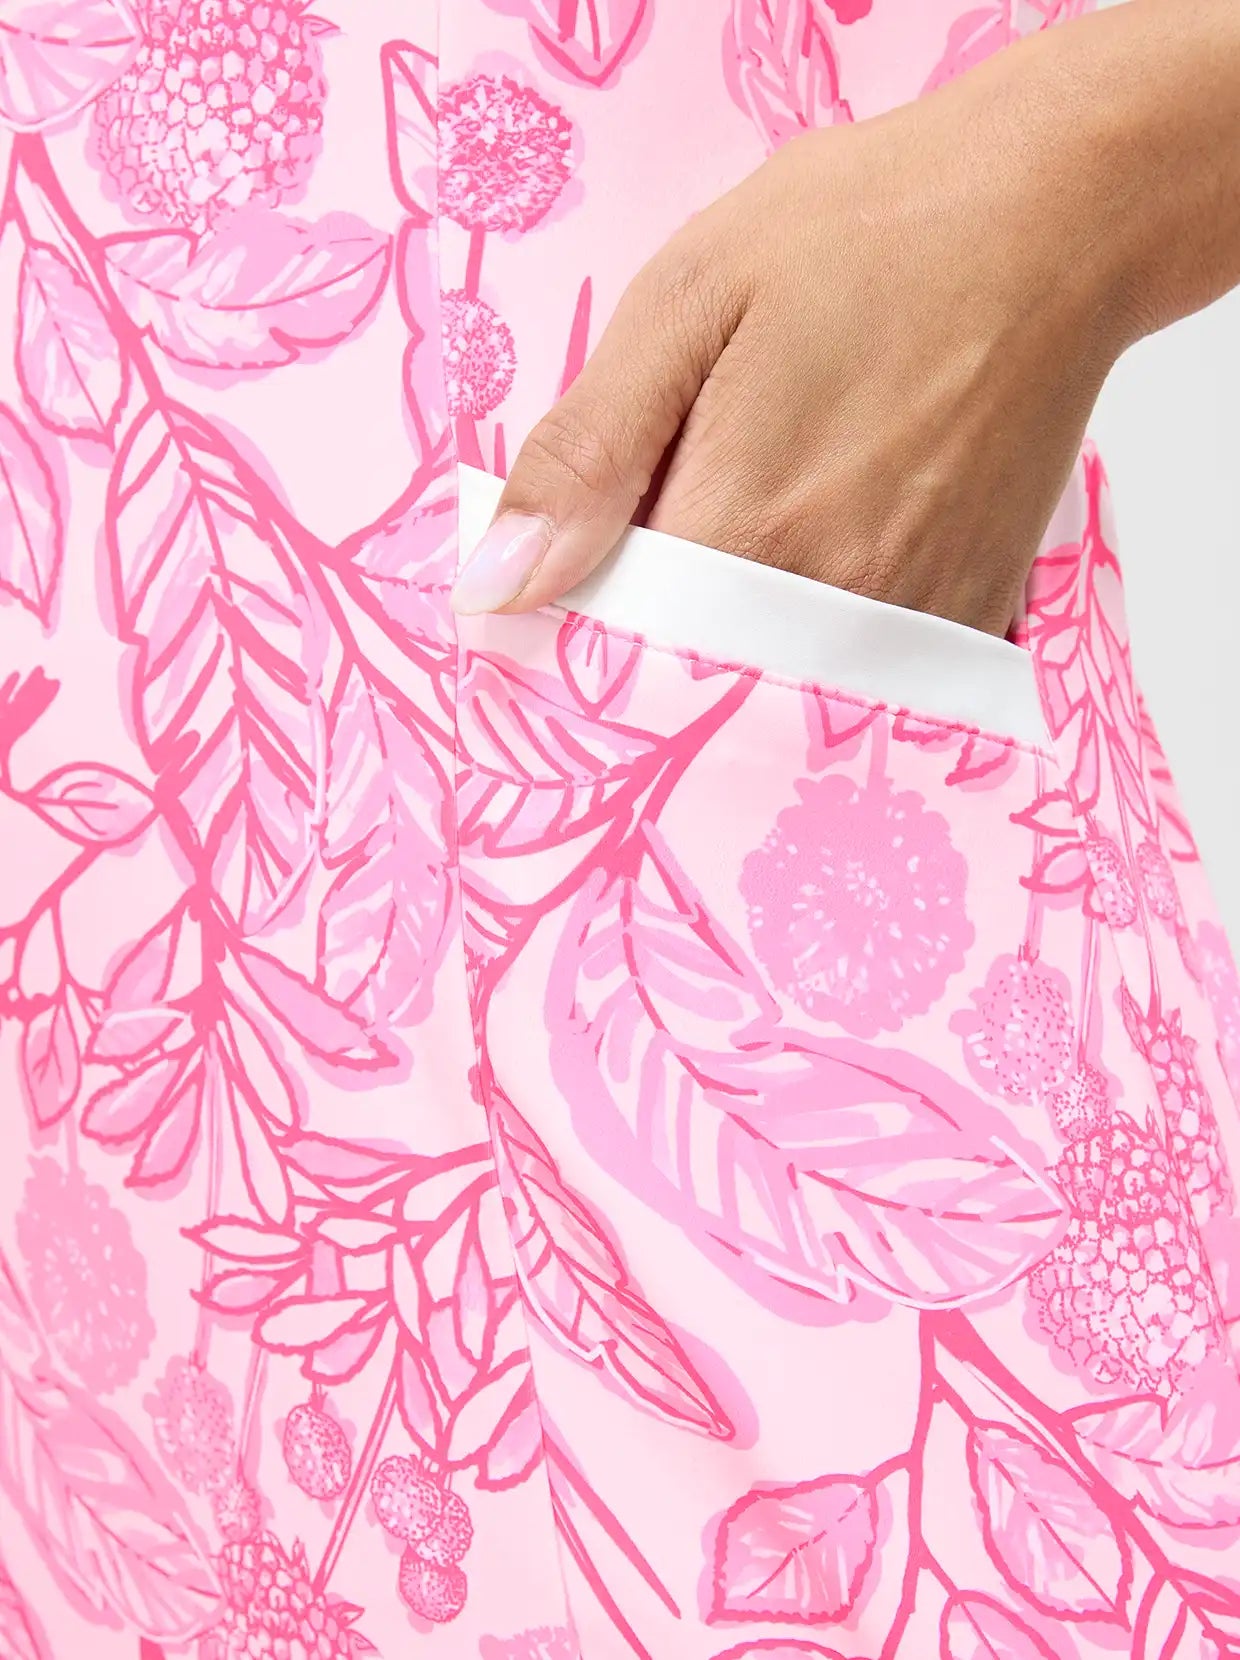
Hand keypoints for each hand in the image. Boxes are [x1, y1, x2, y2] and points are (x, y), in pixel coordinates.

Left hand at [447, 3, 1232, 634]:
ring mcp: (913, 620)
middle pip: (700, 682)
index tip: (581, 570)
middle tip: (683, 520)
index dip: (582, 620)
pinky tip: (831, 541)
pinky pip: (867, 674)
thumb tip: (495, 584)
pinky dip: (825, 636)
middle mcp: (834, 604)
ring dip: (745, 633)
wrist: (1052, 219)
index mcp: (743, 530)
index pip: (615, 652)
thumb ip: (586, 453)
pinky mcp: (973, 614)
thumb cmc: (867, 235)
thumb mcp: (688, 304)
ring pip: (783, 687)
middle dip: (663, 633)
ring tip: (770, 510)